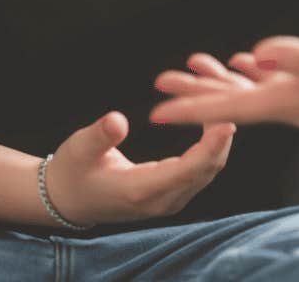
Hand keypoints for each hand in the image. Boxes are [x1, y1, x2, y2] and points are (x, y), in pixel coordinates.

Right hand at [40, 104, 234, 226]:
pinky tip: (214, 118)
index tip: (227, 120)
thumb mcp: (79, 149)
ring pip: (209, 169)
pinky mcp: (173, 194)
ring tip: (224, 103)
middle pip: (207, 168)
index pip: (187, 170)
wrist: (68, 200)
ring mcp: (170, 200)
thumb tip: (117, 120)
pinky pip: (202, 169)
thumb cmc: (73, 172)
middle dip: (222, 134)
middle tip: (229, 97)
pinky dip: (212, 145)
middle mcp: (162, 201)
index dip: (210, 146)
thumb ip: (100, 136)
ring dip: (220, 138)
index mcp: (141, 191)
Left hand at [150, 38, 298, 143]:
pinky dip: (254, 75)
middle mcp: (293, 104)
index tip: (158, 111)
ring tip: (192, 70)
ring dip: (219, 82)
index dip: (192, 108)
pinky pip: (275, 85)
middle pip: (232, 102)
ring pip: (250, 93)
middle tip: (161, 84)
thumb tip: (258, 54)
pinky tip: (249, 63)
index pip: (230, 107)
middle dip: (195, 94)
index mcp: (292, 99)